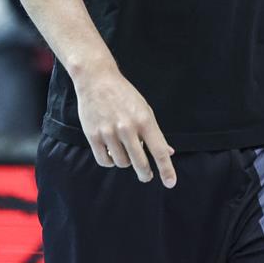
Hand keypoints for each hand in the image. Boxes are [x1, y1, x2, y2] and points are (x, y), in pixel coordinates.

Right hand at [74, 67, 176, 187]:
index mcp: (144, 120)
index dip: (166, 169)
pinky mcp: (93, 135)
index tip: (170, 183)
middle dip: (145, 173)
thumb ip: (155, 133)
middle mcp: (127, 128)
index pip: (159, 151)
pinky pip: (104, 161)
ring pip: (122, 163)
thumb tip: (169, 152)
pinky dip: (110, 161)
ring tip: (124, 150)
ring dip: (125, 161)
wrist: (97, 79)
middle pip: (140, 163)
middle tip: (146, 175)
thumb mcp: (145, 109)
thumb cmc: (124, 95)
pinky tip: (112, 152)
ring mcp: (109, 132)